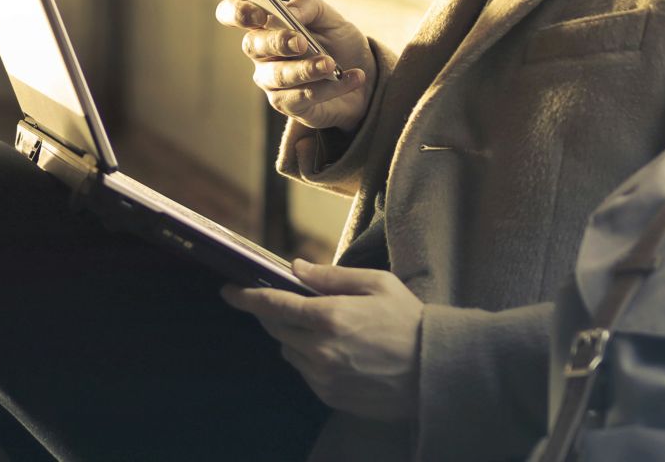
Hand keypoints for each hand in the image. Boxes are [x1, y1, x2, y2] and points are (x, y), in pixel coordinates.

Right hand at [215, 0, 375, 131]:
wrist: (366, 76)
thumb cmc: (339, 42)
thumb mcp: (330, 17)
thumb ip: (308, 5)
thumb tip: (289, 11)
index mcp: (265, 24)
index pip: (232, 13)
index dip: (237, 12)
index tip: (258, 14)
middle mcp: (262, 53)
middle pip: (252, 45)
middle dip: (276, 42)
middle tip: (301, 41)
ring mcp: (272, 81)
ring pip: (277, 76)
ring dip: (305, 69)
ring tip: (332, 64)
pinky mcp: (289, 105)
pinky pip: (302, 97)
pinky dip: (330, 87)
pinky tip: (353, 77)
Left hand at [220, 259, 421, 420]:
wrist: (436, 372)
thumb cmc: (410, 321)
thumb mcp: (377, 284)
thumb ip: (331, 276)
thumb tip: (296, 267)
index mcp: (330, 317)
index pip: (273, 305)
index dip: (246, 297)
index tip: (228, 291)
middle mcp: (321, 350)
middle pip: (276, 329)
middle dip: (272, 314)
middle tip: (282, 303)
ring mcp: (324, 377)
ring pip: (288, 352)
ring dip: (292, 337)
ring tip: (320, 328)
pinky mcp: (331, 396)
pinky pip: (304, 373)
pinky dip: (308, 358)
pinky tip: (333, 350)